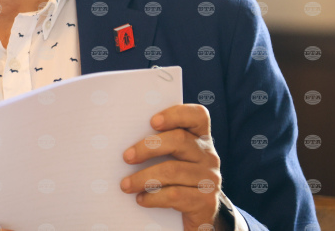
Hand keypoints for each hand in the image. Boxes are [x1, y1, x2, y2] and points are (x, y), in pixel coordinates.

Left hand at [119, 104, 227, 230]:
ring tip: (126, 185)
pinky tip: (141, 199)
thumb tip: (124, 144)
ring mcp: (210, 178)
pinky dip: (154, 197)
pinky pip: (176, 195)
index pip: (197, 116)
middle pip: (179, 140)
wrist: (196, 218)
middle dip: (148, 147)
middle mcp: (208, 155)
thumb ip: (158, 146)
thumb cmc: (175, 181)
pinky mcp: (207, 201)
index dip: (176, 115)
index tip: (152, 121)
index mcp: (199, 138)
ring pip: (173, 170)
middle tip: (126, 157)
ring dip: (143, 178)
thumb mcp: (171, 160)